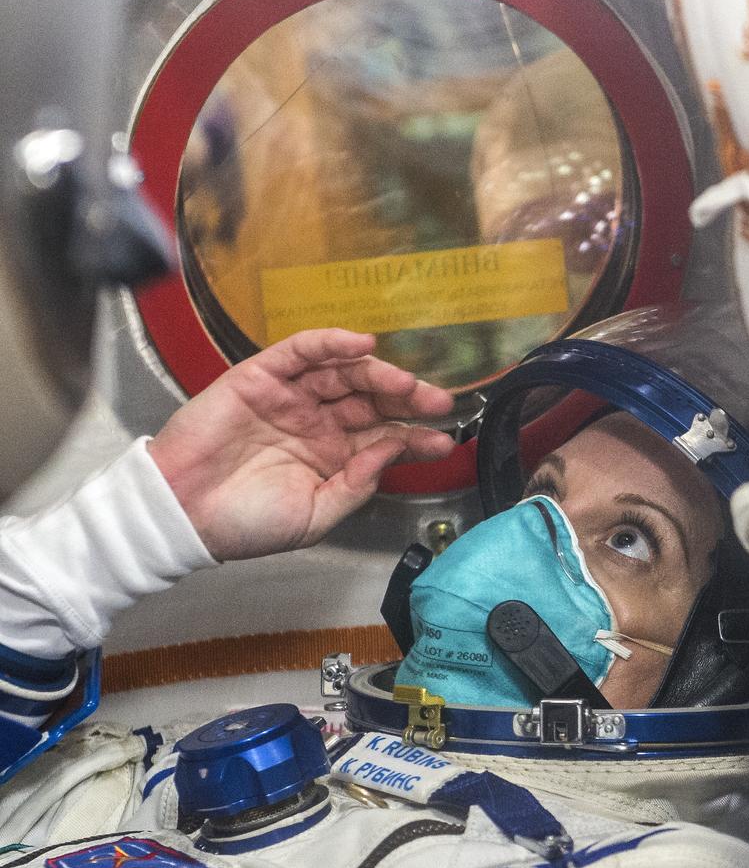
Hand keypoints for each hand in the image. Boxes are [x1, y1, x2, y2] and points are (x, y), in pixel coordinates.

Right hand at [148, 329, 454, 558]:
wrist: (184, 515)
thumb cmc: (243, 524)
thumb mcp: (315, 516)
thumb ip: (356, 484)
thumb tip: (391, 452)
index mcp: (331, 457)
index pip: (384, 437)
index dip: (416, 437)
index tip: (445, 441)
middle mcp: (316, 423)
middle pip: (371, 400)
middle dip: (407, 400)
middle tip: (437, 404)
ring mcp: (290, 397)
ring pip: (344, 374)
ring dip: (379, 373)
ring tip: (408, 382)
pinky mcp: (261, 377)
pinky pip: (301, 352)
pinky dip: (331, 344)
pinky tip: (361, 346)